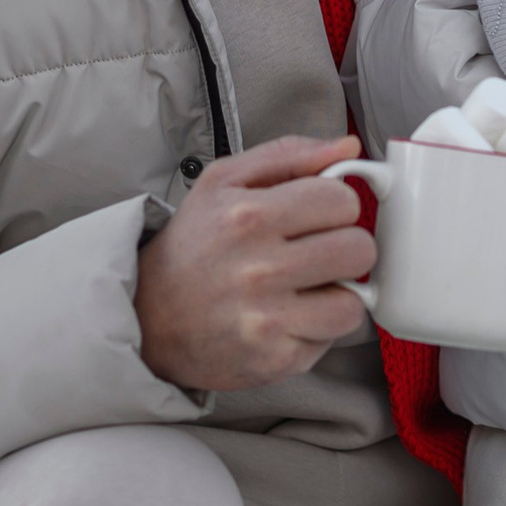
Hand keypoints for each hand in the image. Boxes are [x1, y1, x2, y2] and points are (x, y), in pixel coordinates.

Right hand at [135, 135, 373, 391]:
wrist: (147, 316)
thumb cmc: (192, 245)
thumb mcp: (222, 181)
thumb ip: (288, 155)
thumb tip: (348, 146)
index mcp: (249, 215)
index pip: (342, 201)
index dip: (337, 206)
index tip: (320, 216)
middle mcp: (258, 269)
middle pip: (358, 250)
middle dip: (345, 248)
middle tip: (318, 252)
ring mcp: (267, 319)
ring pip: (353, 302)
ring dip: (338, 293)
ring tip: (308, 287)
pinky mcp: (275, 359)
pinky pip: (332, 339)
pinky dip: (318, 328)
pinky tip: (290, 316)